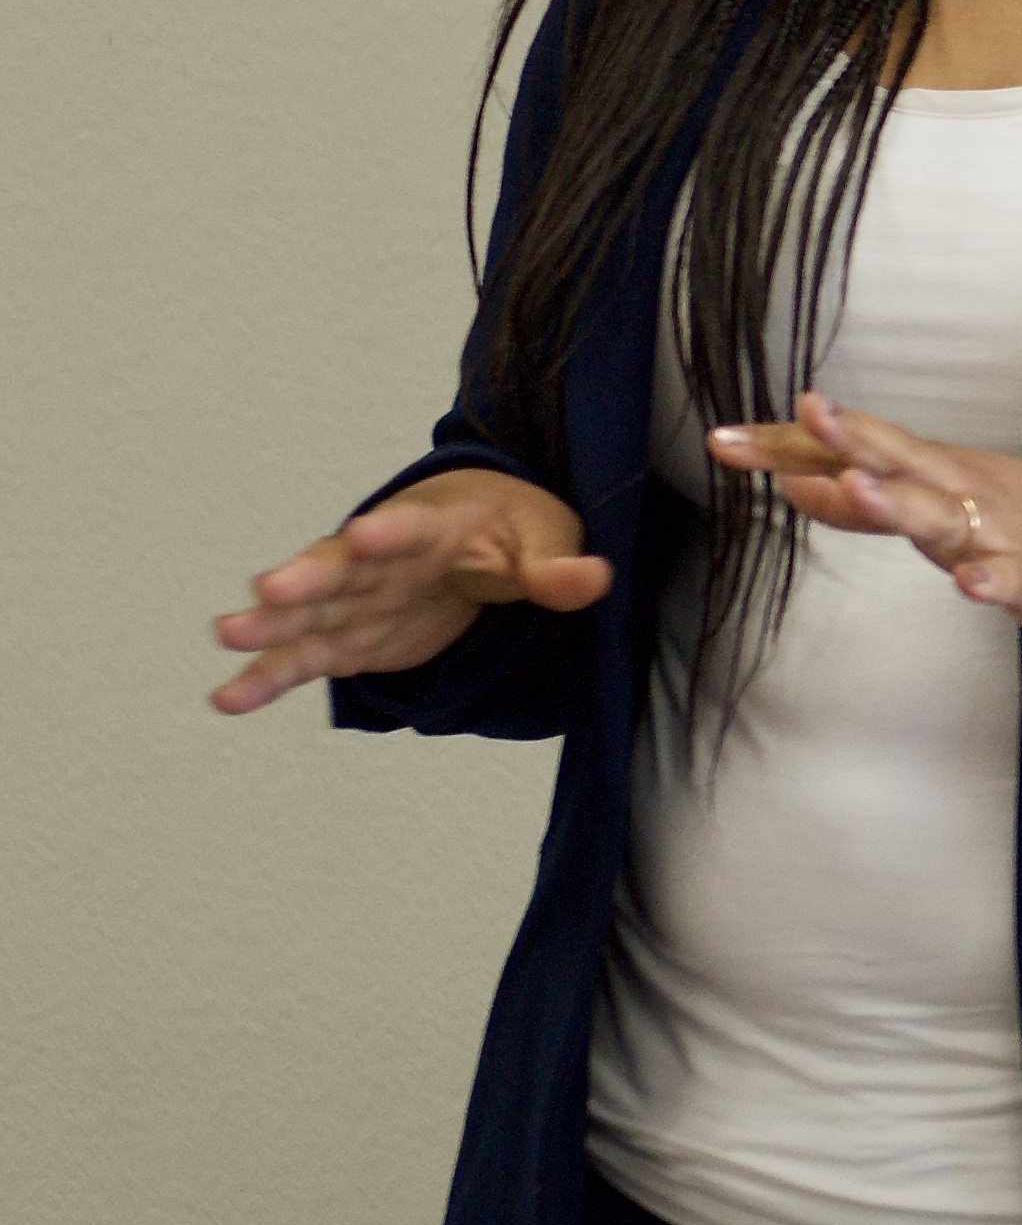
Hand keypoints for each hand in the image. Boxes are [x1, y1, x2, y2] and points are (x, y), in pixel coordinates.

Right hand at [211, 468, 610, 714]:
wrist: (481, 529)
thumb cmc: (511, 527)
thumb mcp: (546, 536)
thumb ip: (557, 566)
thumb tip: (590, 579)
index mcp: (432, 525)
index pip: (411, 527)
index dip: (391, 531)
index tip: (365, 532)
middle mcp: (379, 560)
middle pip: (339, 569)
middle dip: (306, 580)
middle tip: (268, 591)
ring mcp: (357, 599)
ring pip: (307, 614)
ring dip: (269, 628)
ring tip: (227, 637)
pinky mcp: (348, 638)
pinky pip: (303, 659)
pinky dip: (268, 678)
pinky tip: (228, 699)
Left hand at [712, 388, 1021, 656]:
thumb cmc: (1021, 526)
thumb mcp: (932, 505)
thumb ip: (858, 498)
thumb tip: (785, 478)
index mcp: (930, 473)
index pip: (848, 451)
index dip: (786, 446)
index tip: (720, 439)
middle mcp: (960, 490)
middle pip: (897, 459)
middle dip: (848, 438)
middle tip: (805, 410)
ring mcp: (1000, 532)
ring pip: (945, 516)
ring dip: (903, 501)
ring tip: (860, 487)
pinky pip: (1013, 579)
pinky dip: (992, 581)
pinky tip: (972, 585)